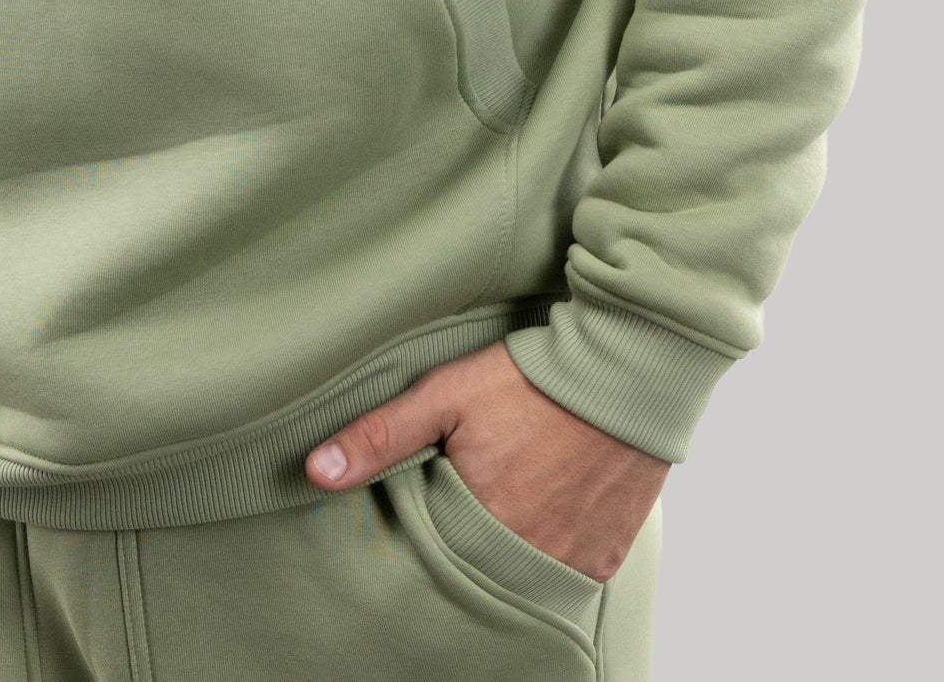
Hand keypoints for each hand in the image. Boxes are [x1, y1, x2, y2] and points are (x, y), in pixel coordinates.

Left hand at [304, 341, 668, 580]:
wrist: (628, 366)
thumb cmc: (534, 379)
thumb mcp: (447, 395)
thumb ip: (381, 436)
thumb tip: (316, 470)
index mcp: (485, 526)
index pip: (436, 558)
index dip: (428, 532)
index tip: (430, 505)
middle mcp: (532, 558)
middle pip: (480, 571)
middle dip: (468, 544)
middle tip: (472, 500)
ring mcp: (575, 562)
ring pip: (524, 577)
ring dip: (511, 550)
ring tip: (509, 503)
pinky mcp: (608, 556)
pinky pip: (569, 573)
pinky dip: (554, 550)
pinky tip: (547, 511)